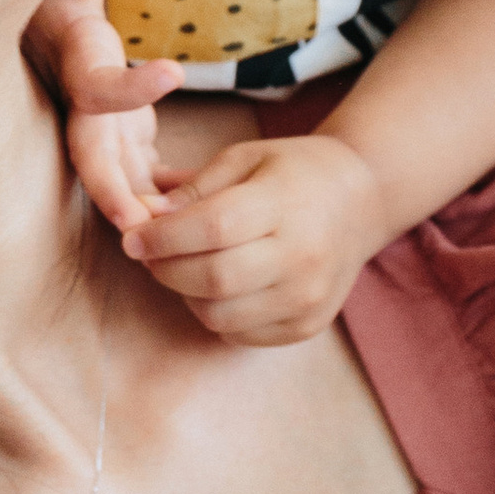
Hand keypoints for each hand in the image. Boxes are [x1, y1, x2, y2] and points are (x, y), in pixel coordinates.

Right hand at [26, 0, 181, 236]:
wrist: (40, 5)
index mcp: (73, 59)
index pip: (96, 85)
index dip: (129, 87)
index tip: (174, 74)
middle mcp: (78, 100)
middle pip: (92, 155)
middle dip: (115, 193)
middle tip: (146, 228)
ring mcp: (96, 121)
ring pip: (115, 173)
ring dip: (140, 207)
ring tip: (178, 240)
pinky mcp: (114, 129)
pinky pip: (134, 169)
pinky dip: (156, 193)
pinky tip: (192, 215)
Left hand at [122, 128, 391, 346]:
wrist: (362, 201)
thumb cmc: (295, 173)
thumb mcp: (244, 158)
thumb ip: (193, 190)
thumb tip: (141, 216)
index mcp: (285, 204)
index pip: (213, 228)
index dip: (162, 237)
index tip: (132, 237)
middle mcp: (303, 257)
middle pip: (213, 278)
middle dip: (165, 269)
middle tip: (149, 254)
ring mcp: (308, 298)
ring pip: (219, 316)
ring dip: (186, 294)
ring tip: (184, 267)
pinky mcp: (307, 326)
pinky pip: (239, 334)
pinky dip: (215, 313)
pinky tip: (218, 286)